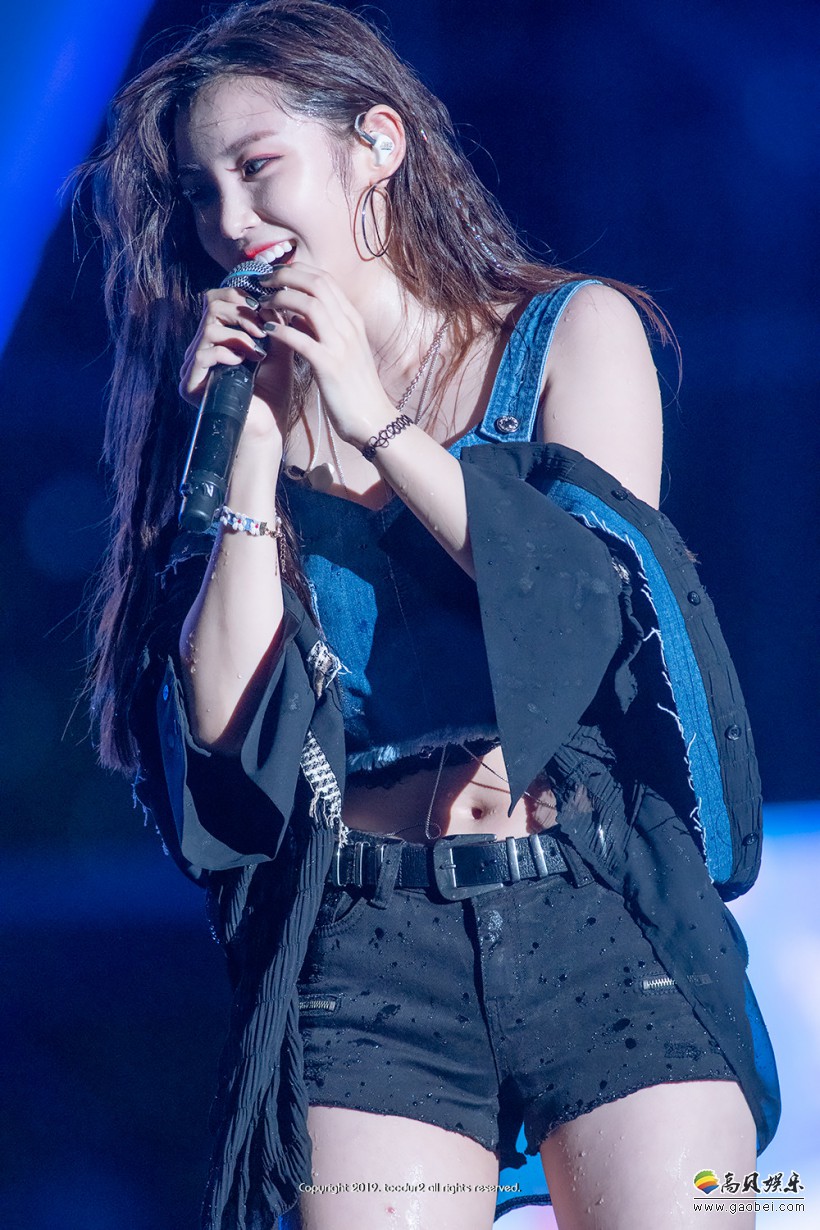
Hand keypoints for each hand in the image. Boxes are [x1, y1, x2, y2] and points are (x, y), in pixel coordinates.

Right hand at [178, 287, 292, 447]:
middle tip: (262, 330)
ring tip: (258, 352)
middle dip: (241, 311)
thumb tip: (274, 292)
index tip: (266, 310)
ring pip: (208, 326)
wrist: (268, 426)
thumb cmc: (273, 390)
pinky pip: (203, 354)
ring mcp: (193, 364)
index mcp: (220, 336)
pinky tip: (243, 365)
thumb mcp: (278, 348)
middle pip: (210, 302)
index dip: (242, 297)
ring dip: (240, 335)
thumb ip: (274, 321)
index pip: (219, 297)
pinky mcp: (189, 383)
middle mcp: (203, 346)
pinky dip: (227, 354)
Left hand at [255, 262, 394, 446]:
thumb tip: (296, 314)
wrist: (373, 420)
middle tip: (263, 283)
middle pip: (316, 284)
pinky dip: (281, 331)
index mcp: (352, 320)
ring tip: (261, 305)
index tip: (276, 276)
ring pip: (309, 304)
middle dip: (285, 277)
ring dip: (280, 299)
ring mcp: (341, 345)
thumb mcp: (343, 351)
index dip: (297, 271)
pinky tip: (267, 331)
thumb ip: (323, 330)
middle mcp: (349, 327)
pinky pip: (300, 339)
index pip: (325, 279)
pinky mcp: (329, 366)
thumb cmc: (355, 388)